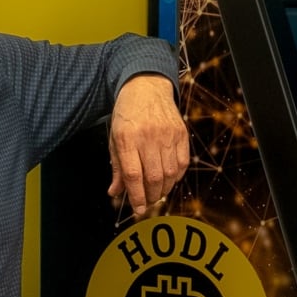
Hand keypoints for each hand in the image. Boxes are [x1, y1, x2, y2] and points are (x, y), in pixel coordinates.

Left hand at [107, 74, 189, 215]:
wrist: (147, 87)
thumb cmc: (127, 115)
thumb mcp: (115, 138)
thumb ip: (117, 168)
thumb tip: (115, 193)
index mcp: (127, 138)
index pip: (133, 175)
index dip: (136, 197)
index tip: (137, 210)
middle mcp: (149, 136)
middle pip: (154, 178)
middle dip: (151, 196)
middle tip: (146, 202)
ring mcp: (168, 134)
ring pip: (170, 174)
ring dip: (163, 189)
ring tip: (156, 192)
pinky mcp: (181, 133)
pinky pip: (182, 164)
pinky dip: (176, 177)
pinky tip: (168, 178)